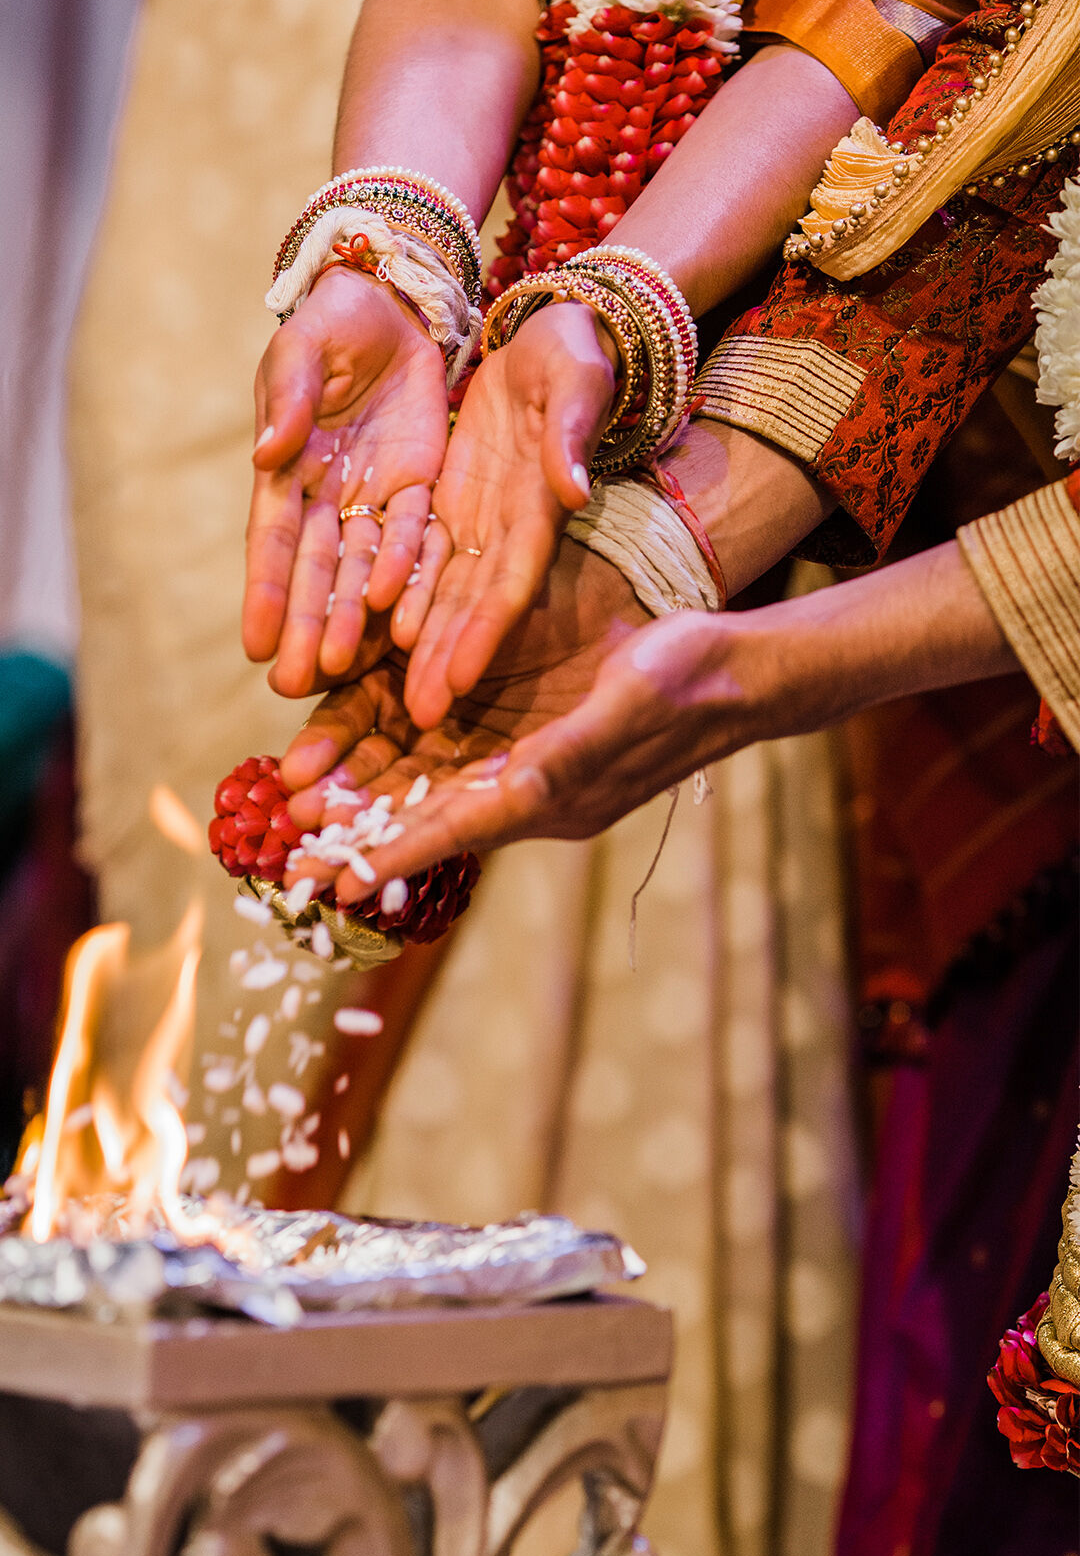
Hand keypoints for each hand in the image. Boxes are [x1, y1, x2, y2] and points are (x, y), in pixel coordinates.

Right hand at [243, 267, 450, 696]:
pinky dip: (411, 577)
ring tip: (345, 671)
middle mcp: (326, 498)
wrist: (391, 303)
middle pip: (318, 574)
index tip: (255, 645)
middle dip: (308, 628)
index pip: (274, 542)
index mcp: (285, 471)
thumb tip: (268, 451)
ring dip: (355, 620)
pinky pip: (419, 539)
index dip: (266, 593)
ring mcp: (375, 499)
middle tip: (296, 686)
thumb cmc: (330, 324)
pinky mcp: (422, 489)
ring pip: (365, 571)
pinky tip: (404, 622)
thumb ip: (287, 395)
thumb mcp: (302, 348)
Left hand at [303, 534, 1023, 883]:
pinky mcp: (533, 738)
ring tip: (304, 824)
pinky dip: (408, 770)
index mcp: (552, 793)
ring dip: (372, 810)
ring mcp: (531, 766)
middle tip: (291, 870)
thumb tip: (518, 791)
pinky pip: (458, 761)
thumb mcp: (627, 704)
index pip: (456, 830)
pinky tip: (367, 766)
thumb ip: (571, 752)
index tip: (337, 886)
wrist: (736, 669)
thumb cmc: (689, 681)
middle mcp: (532, 791)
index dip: (393, 855)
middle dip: (363, 842)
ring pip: (435, 793)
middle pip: (431, 823)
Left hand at [393, 300, 617, 729]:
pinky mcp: (452, 506)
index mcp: (540, 506)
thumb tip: (572, 487)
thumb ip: (571, 435)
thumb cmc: (574, 352)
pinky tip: (371, 639)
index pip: (510, 581)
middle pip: (472, 606)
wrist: (557, 332)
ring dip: (418, 648)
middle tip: (417, 720)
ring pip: (442, 595)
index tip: (457, 680)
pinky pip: (419, 561)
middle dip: (445, 662)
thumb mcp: (575, 381)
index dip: (484, 633)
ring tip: (390, 700)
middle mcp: (509, 529)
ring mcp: (479, 522)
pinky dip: (398, 600)